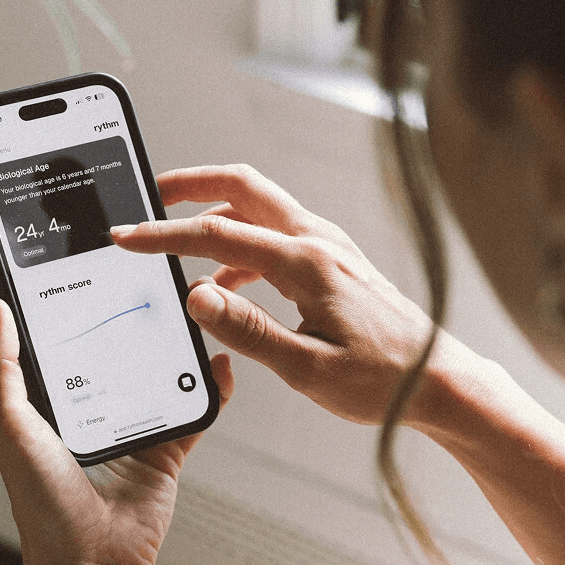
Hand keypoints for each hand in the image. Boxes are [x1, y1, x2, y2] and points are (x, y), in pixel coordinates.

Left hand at [0, 296, 233, 564]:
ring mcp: (135, 424)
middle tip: (150, 282)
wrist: (91, 559)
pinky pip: (195, 410)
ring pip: (160, 373)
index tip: (89, 267)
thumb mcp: (9, 424)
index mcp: (54, 399)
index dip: (76, 305)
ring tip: (189, 312)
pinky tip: (216, 363)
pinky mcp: (168, 445)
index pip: (66, 340)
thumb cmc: (41, 501)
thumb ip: (1, 366)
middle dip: (135, 317)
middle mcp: (95, 407)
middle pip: (119, 350)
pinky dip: (211, 388)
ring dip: (177, 346)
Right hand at [111, 163, 433, 425]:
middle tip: (151, 196)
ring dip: (216, 216)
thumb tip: (196, 296)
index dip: (164, 235)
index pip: (218, 234)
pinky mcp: (334, 260)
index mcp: (308, 263)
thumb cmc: (383, 379)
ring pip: (261, 208)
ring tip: (180, 246)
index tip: (127, 237)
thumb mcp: (307, 368)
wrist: (436, 379)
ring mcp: (330, 246)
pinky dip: (242, 245)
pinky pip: (277, 235)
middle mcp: (319, 242)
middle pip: (244, 187)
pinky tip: (228, 283)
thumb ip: (247, 331)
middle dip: (192, 185)